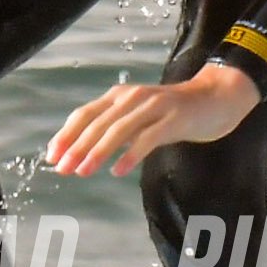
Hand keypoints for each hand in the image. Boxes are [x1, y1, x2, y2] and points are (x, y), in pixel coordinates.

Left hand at [47, 60, 257, 176]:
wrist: (215, 99)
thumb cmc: (172, 114)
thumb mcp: (138, 119)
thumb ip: (113, 132)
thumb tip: (80, 154)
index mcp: (119, 96)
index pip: (84, 114)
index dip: (66, 135)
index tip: (52, 157)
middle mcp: (132, 97)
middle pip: (97, 123)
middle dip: (76, 147)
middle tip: (63, 169)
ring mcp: (154, 106)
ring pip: (119, 129)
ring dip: (98, 151)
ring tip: (84, 171)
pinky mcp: (174, 118)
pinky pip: (148, 138)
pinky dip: (131, 154)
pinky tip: (118, 170)